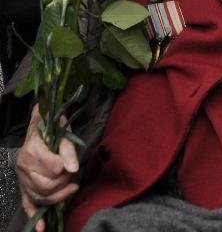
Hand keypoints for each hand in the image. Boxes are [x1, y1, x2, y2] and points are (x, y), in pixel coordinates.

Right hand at [17, 105, 79, 231]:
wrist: (39, 125)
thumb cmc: (53, 126)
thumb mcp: (63, 130)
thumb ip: (68, 149)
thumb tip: (73, 168)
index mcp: (33, 149)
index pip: (54, 169)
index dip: (67, 168)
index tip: (73, 164)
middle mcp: (24, 166)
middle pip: (47, 186)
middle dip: (64, 183)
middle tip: (73, 176)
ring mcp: (23, 178)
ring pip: (41, 197)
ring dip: (59, 196)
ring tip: (70, 188)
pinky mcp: (24, 187)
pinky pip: (27, 204)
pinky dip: (35, 216)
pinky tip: (41, 228)